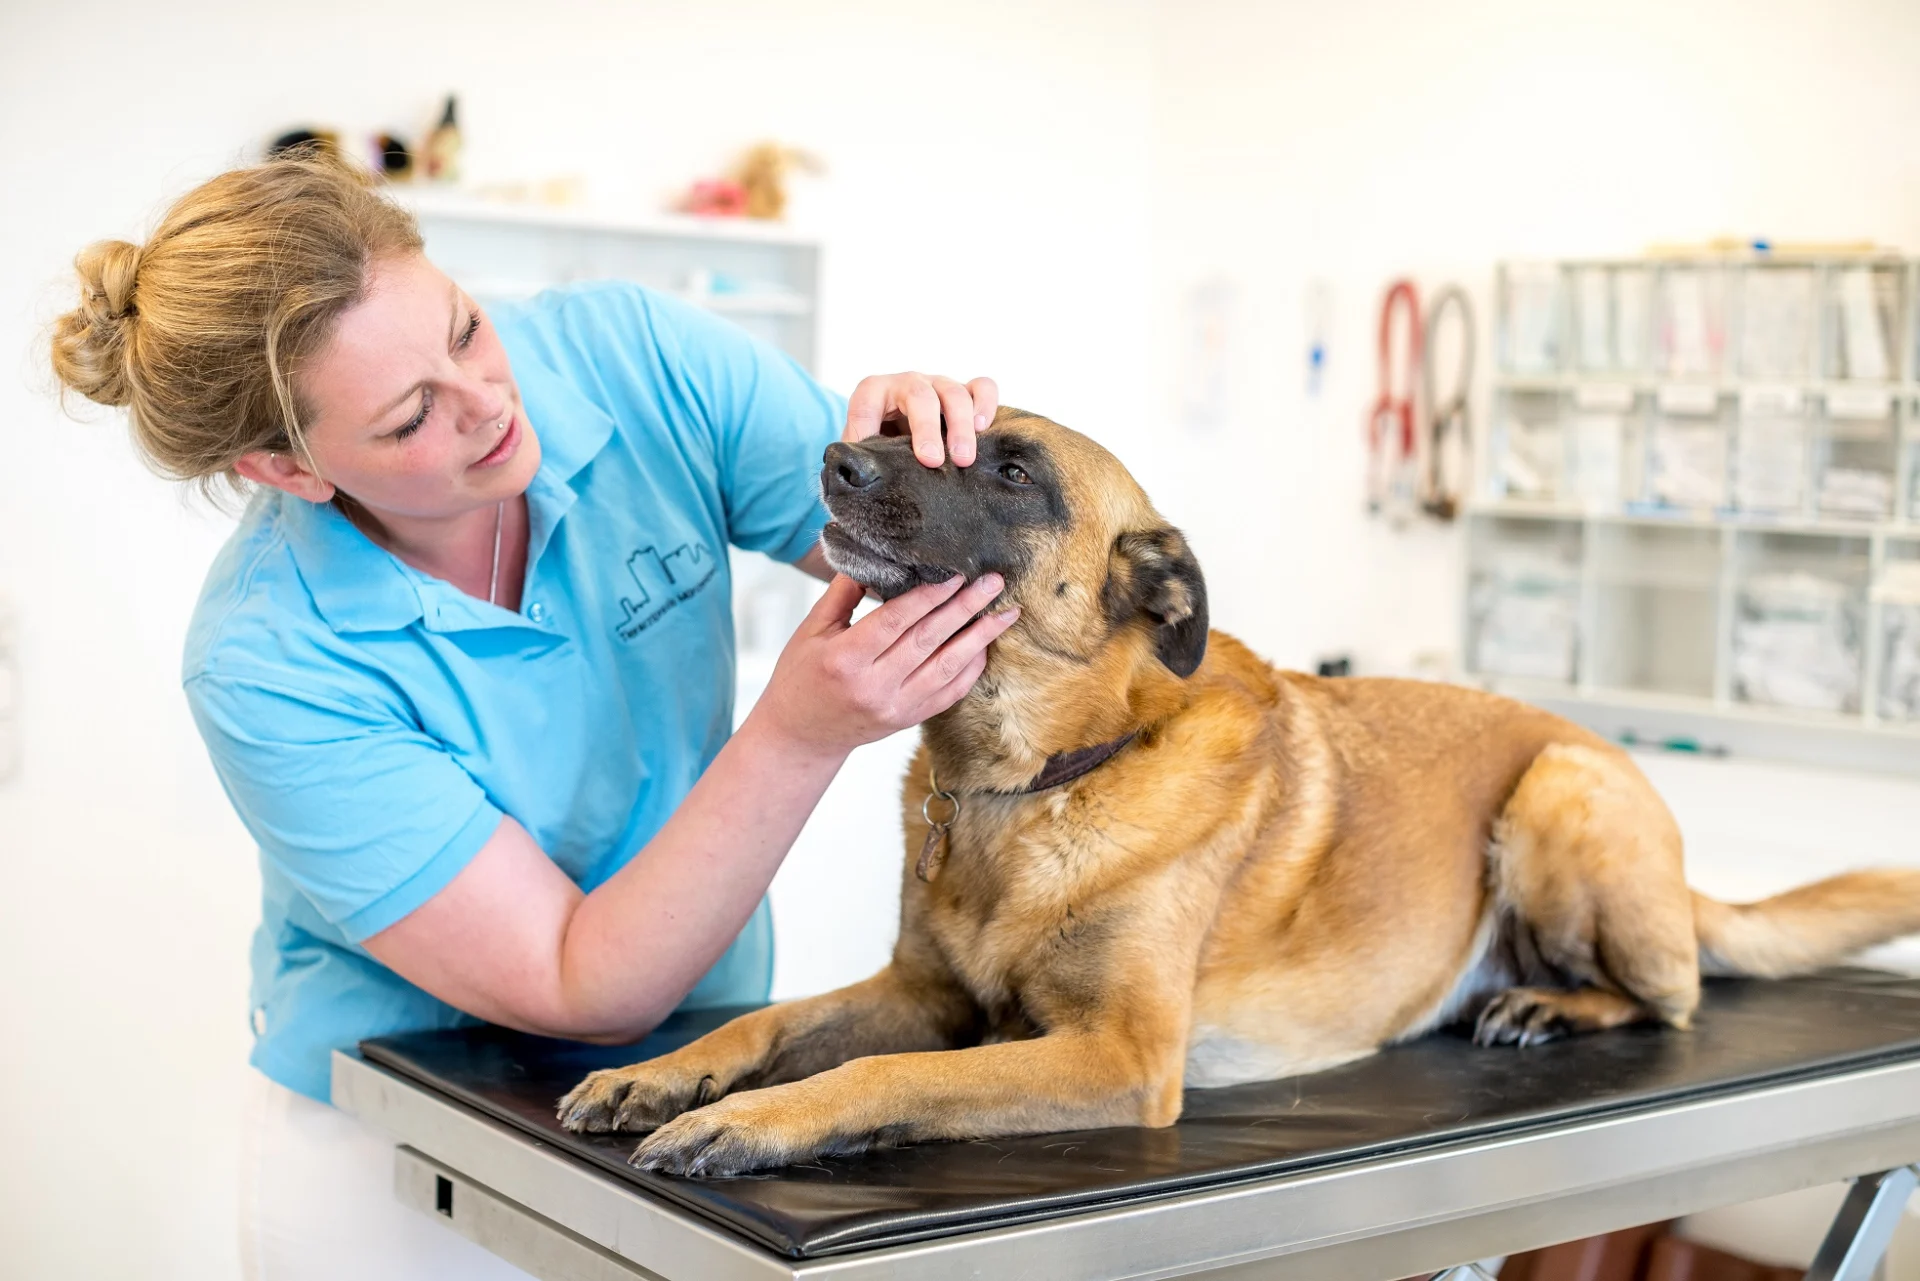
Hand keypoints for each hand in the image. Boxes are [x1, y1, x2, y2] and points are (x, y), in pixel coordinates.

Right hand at [749, 573, 1017, 757]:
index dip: (928, 596)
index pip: (895, 621)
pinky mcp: (910, 720)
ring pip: (948, 668)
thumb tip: (875, 555)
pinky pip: (950, 693)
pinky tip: (986, 645)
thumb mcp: (811, 630)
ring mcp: (896, 707)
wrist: (801, 735)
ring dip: (980, 638)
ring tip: (1006, 613)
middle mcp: (874, 686)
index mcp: (845, 659)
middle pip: (928, 640)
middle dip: (965, 608)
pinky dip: (972, 668)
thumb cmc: (801, 675)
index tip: (955, 573)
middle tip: (993, 582)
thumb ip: (843, 593)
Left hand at [844, 373, 998, 467]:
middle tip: (938, 462)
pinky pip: (982, 387)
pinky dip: (986, 404)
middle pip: (921, 396)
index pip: (870, 402)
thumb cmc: (878, 447)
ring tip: (964, 457)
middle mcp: (907, 383)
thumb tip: (857, 472)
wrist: (898, 440)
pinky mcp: (964, 391)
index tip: (912, 458)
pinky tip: (983, 430)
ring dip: (962, 425)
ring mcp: (937, 385)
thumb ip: (857, 456)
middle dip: (930, 430)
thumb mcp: (861, 450)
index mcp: (873, 392)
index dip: (882, 427)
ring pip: (954, 392)